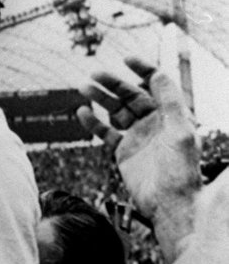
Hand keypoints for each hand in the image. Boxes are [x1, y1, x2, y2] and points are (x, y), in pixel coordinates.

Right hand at [77, 56, 200, 260]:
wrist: (169, 204)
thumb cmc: (181, 170)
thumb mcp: (180, 132)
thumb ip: (170, 102)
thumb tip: (159, 74)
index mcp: (171, 115)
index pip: (156, 85)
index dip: (143, 70)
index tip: (126, 60)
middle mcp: (154, 123)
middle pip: (131, 96)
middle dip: (114, 84)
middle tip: (95, 74)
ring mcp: (137, 136)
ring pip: (115, 111)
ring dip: (100, 99)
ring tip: (84, 88)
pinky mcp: (123, 152)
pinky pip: (105, 132)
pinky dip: (93, 122)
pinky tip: (82, 113)